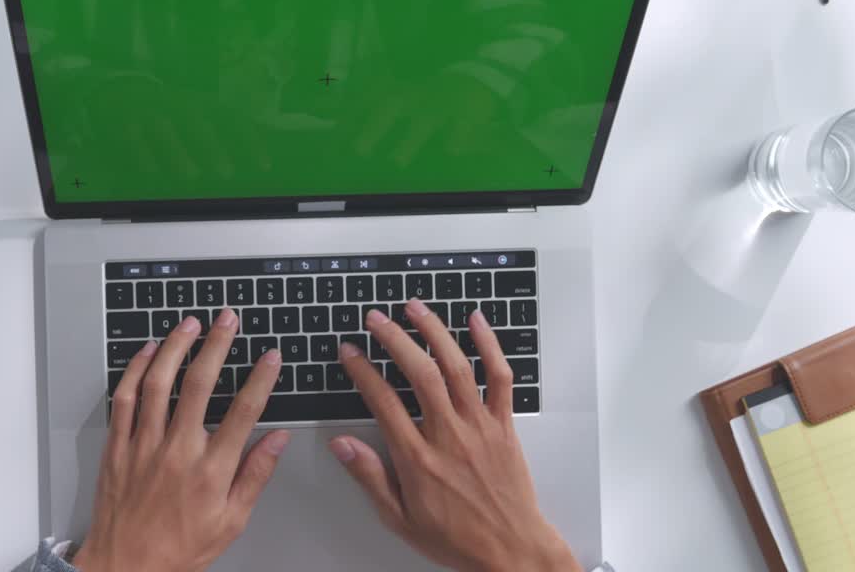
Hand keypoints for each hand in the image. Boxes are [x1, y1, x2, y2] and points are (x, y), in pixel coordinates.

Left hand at [73, 309, 289, 571]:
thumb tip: (277, 440)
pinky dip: (136, 370)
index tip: (271, 357)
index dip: (260, 379)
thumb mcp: (231, 522)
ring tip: (190, 324)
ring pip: (158, 383)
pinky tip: (148, 351)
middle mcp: (176, 451)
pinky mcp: (118, 447)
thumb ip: (255, 476)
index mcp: (210, 471)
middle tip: (228, 320)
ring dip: (175, 347)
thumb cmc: (177, 549)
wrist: (124, 568)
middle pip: (199, 385)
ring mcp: (143, 446)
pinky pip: (124, 399)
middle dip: (217, 345)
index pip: (243, 412)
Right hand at [331, 300, 578, 571]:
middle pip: (419, 373)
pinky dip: (490, 346)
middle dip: (394, 339)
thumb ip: (370, 477)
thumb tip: (342, 445)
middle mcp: (449, 435)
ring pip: (456, 367)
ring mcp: (479, 426)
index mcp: (418, 459)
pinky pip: (500, 378)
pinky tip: (476, 322)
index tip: (350, 353)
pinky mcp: (504, 425)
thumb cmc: (457, 538)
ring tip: (414, 308)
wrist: (512, 551)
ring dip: (434, 332)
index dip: (362, 371)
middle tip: (375, 319)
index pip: (383, 401)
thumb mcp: (400, 518)